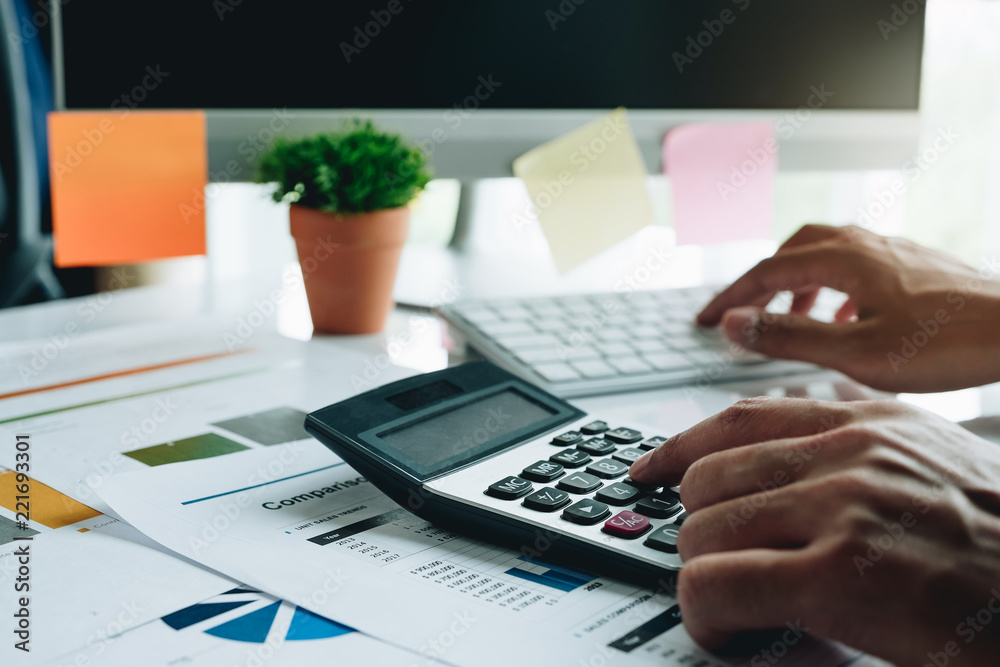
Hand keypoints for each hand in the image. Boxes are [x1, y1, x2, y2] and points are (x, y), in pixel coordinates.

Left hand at [628, 397, 999, 665]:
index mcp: (866, 422)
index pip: (736, 419)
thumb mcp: (930, 458)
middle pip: (707, 481)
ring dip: (706, 577)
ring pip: (700, 532)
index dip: (677, 449)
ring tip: (740, 607)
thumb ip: (859, 436)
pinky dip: (707, 615)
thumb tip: (791, 431)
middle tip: (727, 569)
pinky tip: (734, 632)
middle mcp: (849, 453)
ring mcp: (844, 509)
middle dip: (703, 532)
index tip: (647, 471)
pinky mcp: (842, 577)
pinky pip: (716, 586)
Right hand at [696, 224, 999, 391]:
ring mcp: (893, 251)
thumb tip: (732, 322)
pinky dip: (833, 287)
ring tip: (791, 318)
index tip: (705, 320)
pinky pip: (857, 265)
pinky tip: (846, 317)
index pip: (765, 271)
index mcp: (843, 259)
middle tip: (741, 312)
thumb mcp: (854, 352)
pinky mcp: (916, 264)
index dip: (729, 298)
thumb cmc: (948, 344)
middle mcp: (865, 245)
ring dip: (797, 283)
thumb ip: (787, 336)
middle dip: (761, 282)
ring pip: (826, 254)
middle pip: (793, 251)